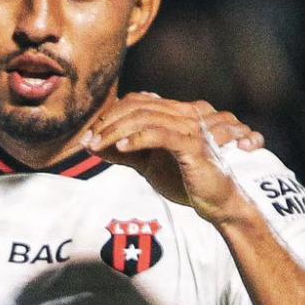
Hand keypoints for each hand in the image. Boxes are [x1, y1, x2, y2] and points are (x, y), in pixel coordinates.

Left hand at [78, 97, 255, 223]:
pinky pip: (160, 135)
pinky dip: (136, 139)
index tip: (89, 136)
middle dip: (107, 123)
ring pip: (145, 118)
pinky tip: (120, 148)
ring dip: (115, 131)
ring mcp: (190, 128)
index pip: (136, 102)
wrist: (217, 202)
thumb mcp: (148, 164)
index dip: (110, 116)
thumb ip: (125, 153)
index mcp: (174, 115)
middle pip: (137, 106)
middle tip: (87, 141)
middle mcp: (183, 115)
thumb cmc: (186, 181)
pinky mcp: (194, 145)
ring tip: (97, 146)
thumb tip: (93, 146)